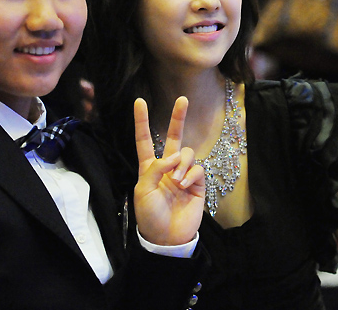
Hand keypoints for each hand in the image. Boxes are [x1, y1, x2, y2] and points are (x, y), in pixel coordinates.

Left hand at [133, 96, 204, 245]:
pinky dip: (190, 175)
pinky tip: (185, 187)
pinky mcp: (197, 184)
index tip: (139, 101)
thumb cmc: (149, 215)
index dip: (142, 121)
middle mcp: (167, 167)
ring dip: (181, 163)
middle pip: (173, 136)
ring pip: (187, 152)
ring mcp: (183, 174)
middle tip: (182, 99)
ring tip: (177, 181)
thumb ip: (154, 169)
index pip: (145, 139)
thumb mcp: (142, 190)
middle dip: (178, 117)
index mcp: (149, 167)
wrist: (167, 238)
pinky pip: (197, 169)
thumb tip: (173, 156)